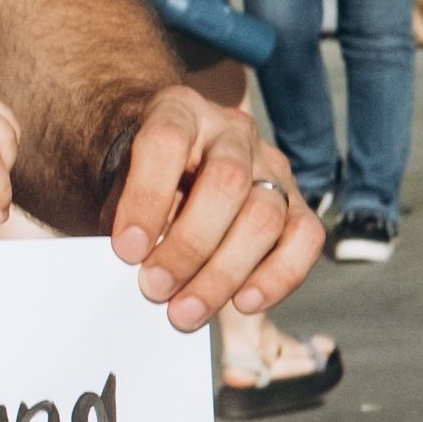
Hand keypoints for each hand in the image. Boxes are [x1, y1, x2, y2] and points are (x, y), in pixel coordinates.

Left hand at [108, 86, 321, 330]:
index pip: (167, 141)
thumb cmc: (138, 180)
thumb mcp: (118, 184)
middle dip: (189, 245)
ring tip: (186, 311)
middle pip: (227, 182)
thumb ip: (126, 214)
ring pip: (264, 216)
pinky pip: (304, 238)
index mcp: (178, 111)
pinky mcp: (296, 202)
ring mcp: (270, 165)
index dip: (147, 197)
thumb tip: (142, 265)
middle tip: (155, 289)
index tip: (127, 250)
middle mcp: (231, 131)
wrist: (167, 169)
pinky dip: (279, 276)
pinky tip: (245, 302)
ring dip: (224, 273)